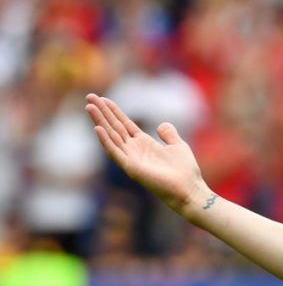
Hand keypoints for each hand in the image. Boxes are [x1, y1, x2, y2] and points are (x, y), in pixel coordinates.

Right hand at [86, 94, 211, 217]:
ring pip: (111, 136)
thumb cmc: (185, 171)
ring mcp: (131, 159)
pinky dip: (106, 141)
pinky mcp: (131, 168)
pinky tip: (98, 129)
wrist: (189, 190)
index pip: (124, 124)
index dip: (114, 111)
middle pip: (114, 127)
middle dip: (102, 112)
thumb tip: (161, 125)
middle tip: (89, 96)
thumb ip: (169, 134)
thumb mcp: (178, 146)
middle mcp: (134, 150)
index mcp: (144, 144)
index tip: (103, 98)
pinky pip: (115, 152)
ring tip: (90, 107)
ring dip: (100, 121)